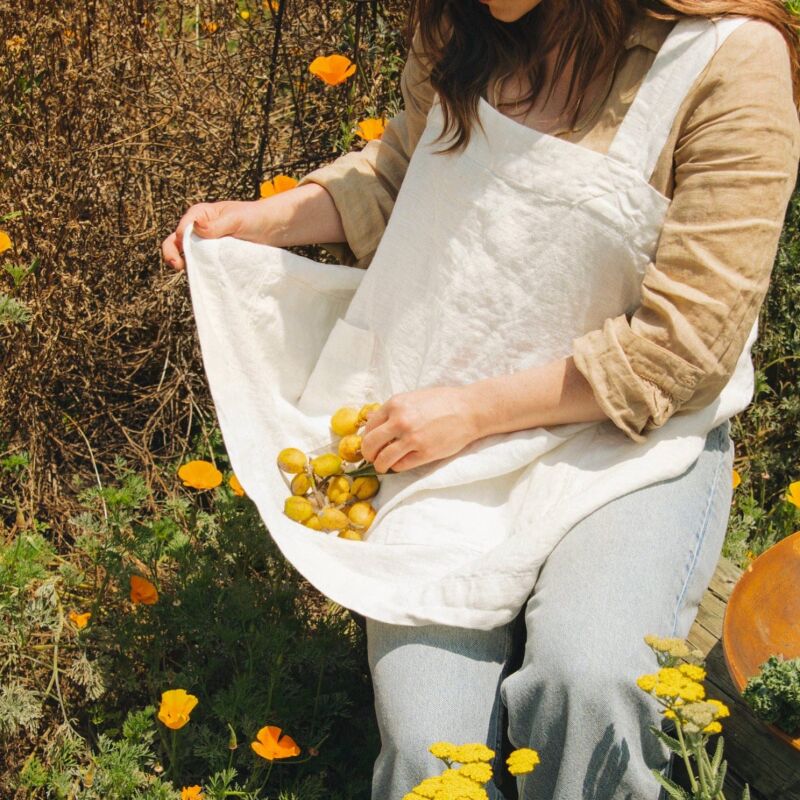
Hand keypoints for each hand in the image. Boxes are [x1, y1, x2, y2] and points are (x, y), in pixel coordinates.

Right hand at [161, 199, 263, 270]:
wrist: (272, 228)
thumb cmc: (254, 217)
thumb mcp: (236, 219)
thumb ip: (216, 225)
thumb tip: (197, 226)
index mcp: (199, 215)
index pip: (182, 229)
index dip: (181, 241)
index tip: (187, 251)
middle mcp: (198, 229)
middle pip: (176, 243)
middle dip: (172, 255)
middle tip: (178, 266)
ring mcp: (206, 245)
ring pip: (188, 257)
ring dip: (189, 265)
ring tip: (195, 273)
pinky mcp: (215, 257)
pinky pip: (203, 265)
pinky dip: (201, 271)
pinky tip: (206, 277)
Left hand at [360, 386, 479, 473]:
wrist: (469, 409)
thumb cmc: (443, 401)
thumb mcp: (413, 397)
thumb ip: (393, 409)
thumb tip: (372, 421)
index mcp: (395, 404)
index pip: (369, 426)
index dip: (368, 437)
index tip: (371, 442)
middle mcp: (400, 421)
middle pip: (370, 444)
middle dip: (368, 454)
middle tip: (372, 457)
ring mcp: (412, 438)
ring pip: (383, 459)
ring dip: (380, 465)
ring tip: (383, 466)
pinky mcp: (425, 453)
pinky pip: (401, 466)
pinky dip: (397, 467)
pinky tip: (401, 463)